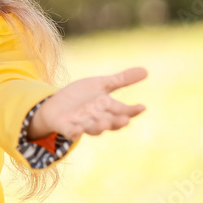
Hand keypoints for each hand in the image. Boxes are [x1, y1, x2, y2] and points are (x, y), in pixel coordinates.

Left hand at [27, 67, 147, 141]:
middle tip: (125, 120)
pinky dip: (74, 132)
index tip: (142, 107)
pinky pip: (70, 132)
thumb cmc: (82, 97)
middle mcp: (96, 118)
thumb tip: (146, 70)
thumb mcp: (101, 84)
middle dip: (116, 121)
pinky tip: (77, 131)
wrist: (56, 105)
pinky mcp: (65, 126)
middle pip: (109, 122)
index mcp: (107, 109)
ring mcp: (81, 123)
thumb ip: (121, 80)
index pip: (122, 111)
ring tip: (104, 124)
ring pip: (92, 128)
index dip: (132, 111)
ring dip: (98, 127)